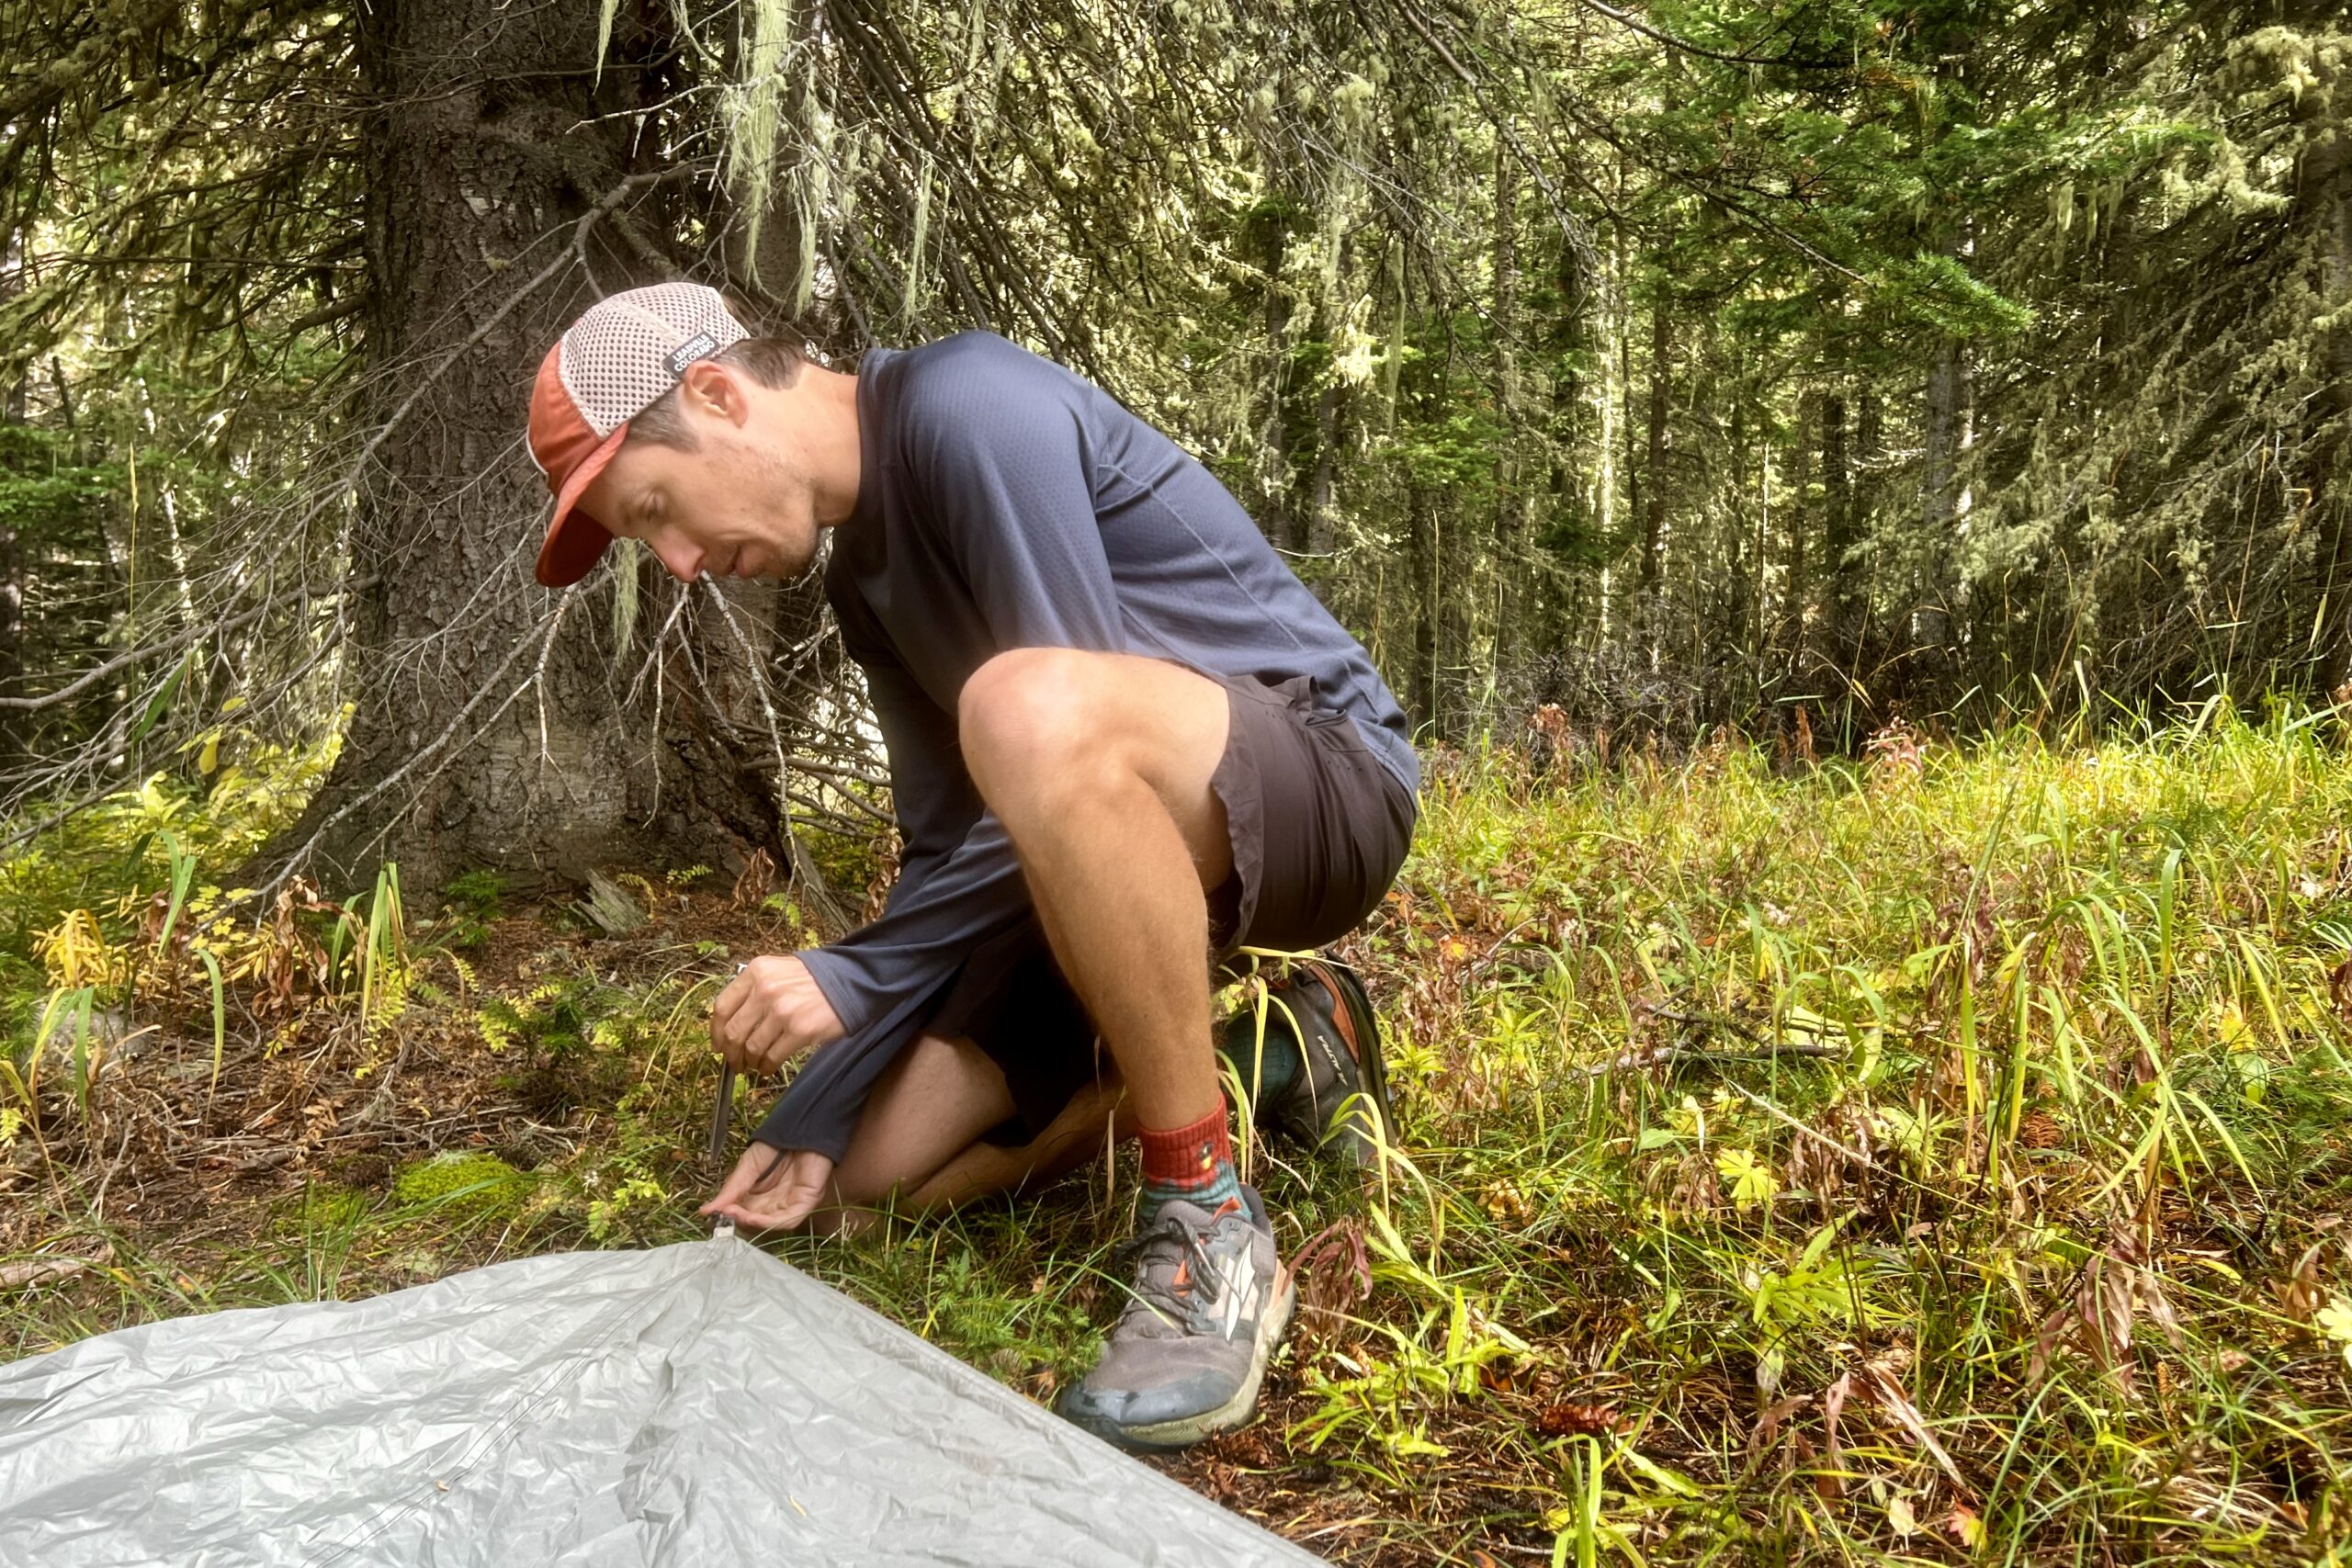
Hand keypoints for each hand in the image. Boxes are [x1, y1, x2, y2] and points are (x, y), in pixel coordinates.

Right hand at [700, 1143, 837, 1230]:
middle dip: (738, 1220)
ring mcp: (790, 1203)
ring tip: (734, 1214)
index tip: (712, 1213)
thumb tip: (705, 1211)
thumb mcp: (748, 1166)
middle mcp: (774, 1203)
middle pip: (754, 1222)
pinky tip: (753, 1217)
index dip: (729, 1215)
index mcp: (759, 1195)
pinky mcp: (806, 1202)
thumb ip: (731, 1190)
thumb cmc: (777, 1143)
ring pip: (769, 1224)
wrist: (803, 1126)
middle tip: (723, 1213)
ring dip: (750, 1223)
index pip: (742, 1214)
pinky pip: (788, 1220)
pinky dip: (769, 1223)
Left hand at [712, 954, 844, 1074]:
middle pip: (733, 1031)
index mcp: (756, 972)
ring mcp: (782, 1011)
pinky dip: (766, 1066)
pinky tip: (768, 1067)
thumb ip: (755, 989)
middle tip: (735, 1062)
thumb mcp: (779, 971)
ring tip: (754, 1065)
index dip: (715, 1031)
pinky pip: (772, 1056)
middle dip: (731, 1053)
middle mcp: (765, 990)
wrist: (851, 980)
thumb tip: (732, 1021)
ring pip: (751, 1047)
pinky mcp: (799, 1030)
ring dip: (749, 1061)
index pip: (722, 1006)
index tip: (718, 1044)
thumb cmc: (814, 977)